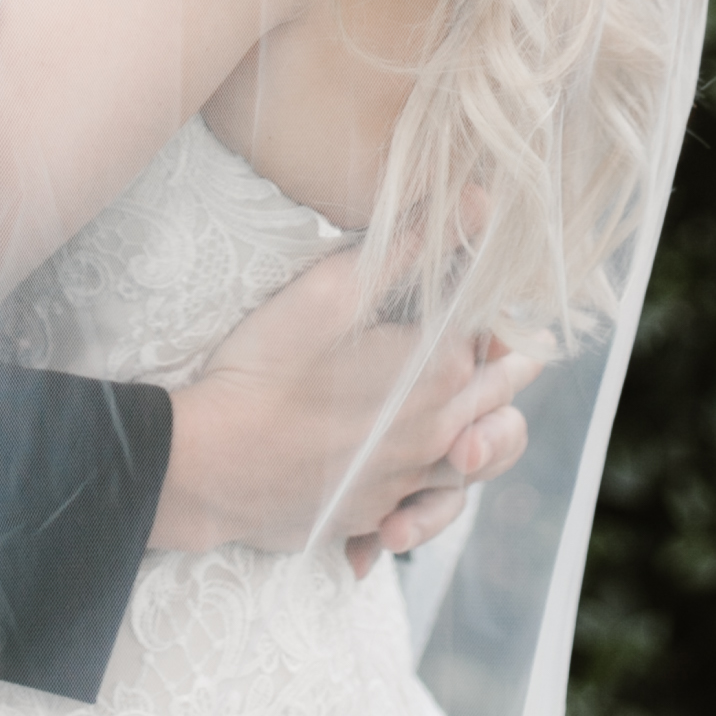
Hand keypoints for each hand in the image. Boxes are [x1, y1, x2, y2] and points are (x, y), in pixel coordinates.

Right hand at [148, 240, 534, 565]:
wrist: (211, 464)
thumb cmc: (267, 367)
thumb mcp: (335, 288)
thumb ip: (413, 245)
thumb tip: (480, 202)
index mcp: (439, 370)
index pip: (495, 331)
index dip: (489, 308)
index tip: (473, 291)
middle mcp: (440, 431)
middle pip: (501, 394)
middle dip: (503, 363)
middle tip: (494, 342)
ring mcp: (409, 480)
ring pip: (478, 456)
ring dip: (479, 426)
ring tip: (459, 401)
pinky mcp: (376, 513)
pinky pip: (427, 500)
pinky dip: (430, 478)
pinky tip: (401, 454)